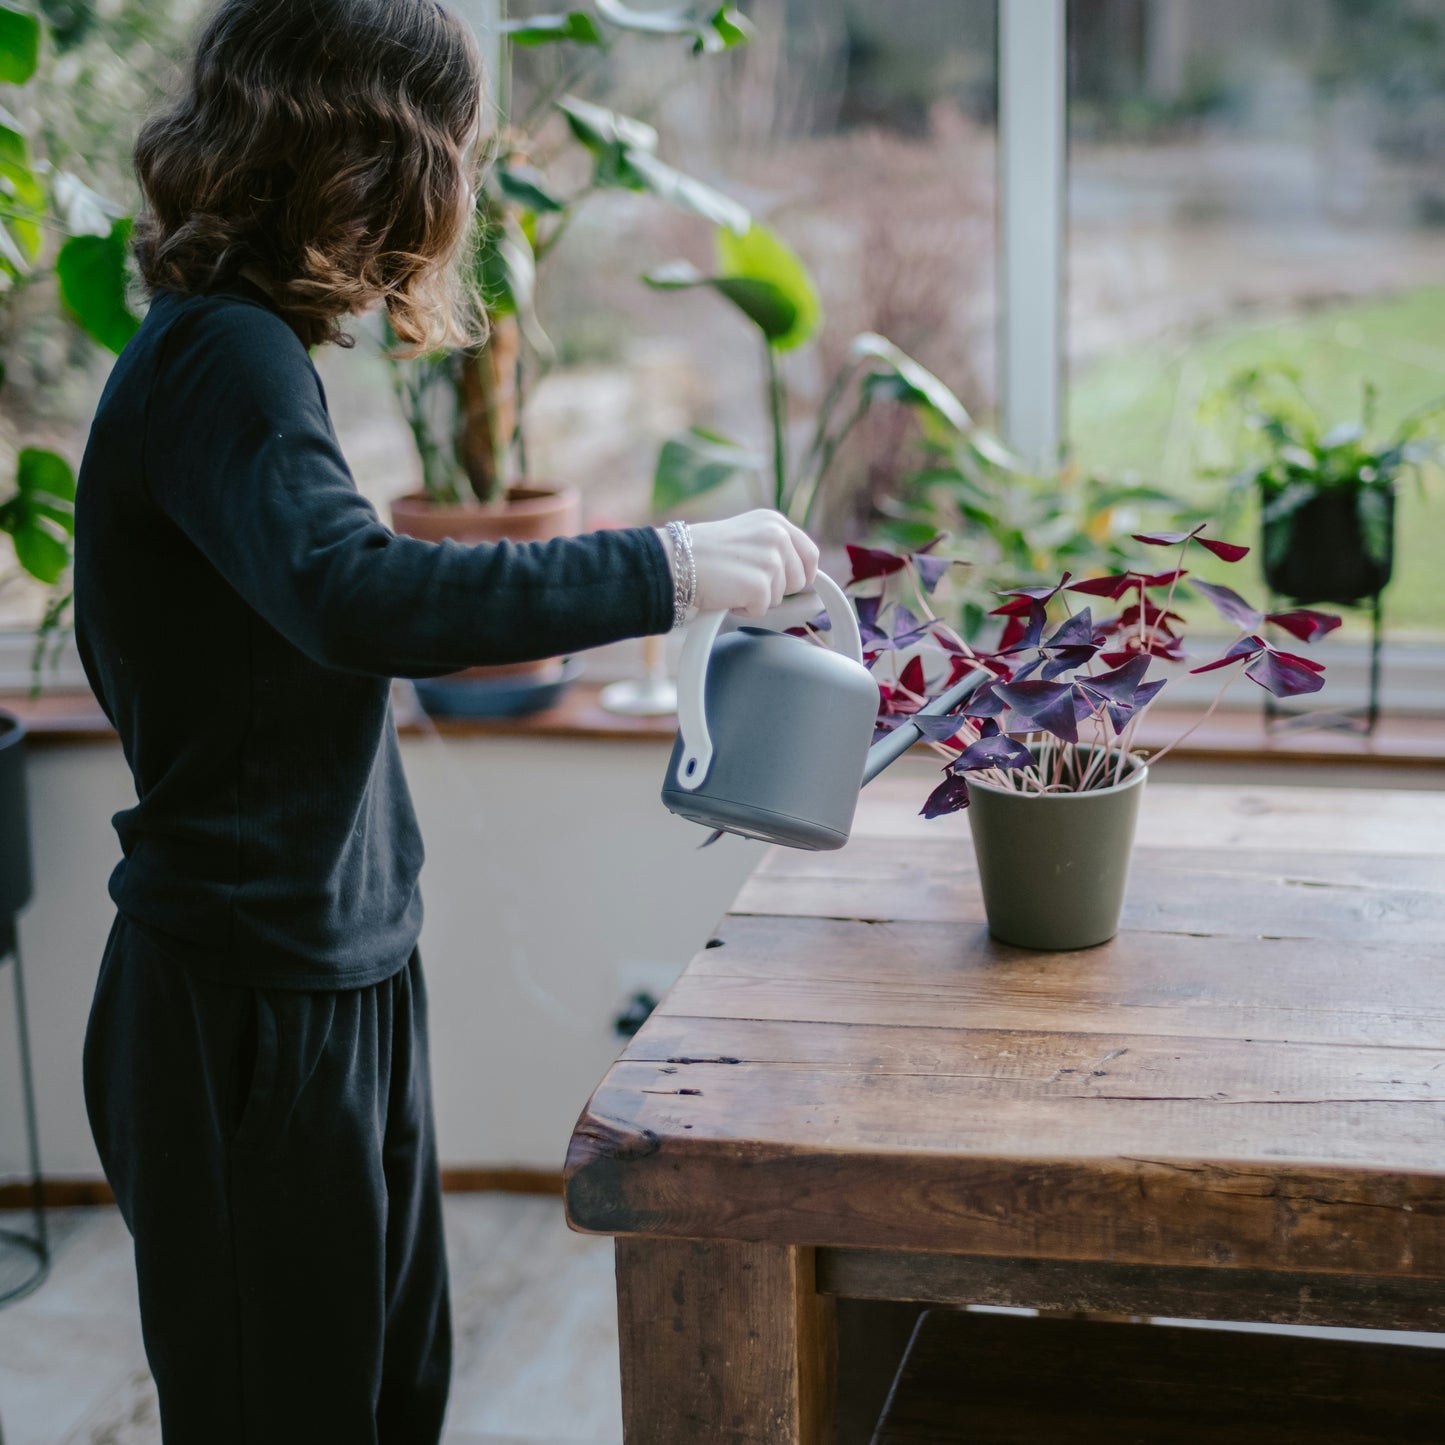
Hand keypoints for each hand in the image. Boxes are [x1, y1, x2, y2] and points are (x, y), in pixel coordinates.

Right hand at [685, 510, 820, 618]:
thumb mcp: (748, 536)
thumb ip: (774, 548)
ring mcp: (770, 560)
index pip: (810, 554)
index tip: (790, 583)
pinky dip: (744, 609)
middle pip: (799, 580)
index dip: (803, 573)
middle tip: (745, 579)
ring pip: (780, 597)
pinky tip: (726, 593)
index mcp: (775, 522)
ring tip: (732, 582)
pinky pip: (762, 610)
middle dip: (775, 588)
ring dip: (757, 598)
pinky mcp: (760, 585)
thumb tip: (800, 575)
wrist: (677, 560)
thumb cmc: (705, 552)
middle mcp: (778, 537)